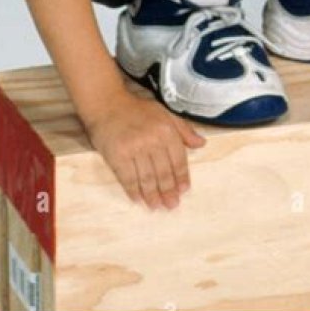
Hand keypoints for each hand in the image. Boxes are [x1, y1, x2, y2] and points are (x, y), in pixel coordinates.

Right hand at [84, 89, 206, 209]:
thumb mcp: (165, 113)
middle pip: (163, 171)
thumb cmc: (137, 110)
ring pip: (147, 178)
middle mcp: (152, 140)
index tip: (184, 190)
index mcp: (166, 130)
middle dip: (168, 191)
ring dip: (152, 195)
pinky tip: (137, 198)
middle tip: (171, 205)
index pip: (178, 158)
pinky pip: (128, 178)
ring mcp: (134, 148)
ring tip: (156, 206)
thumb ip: (184, 130)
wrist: (107, 104)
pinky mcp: (117, 156)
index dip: (182, 176)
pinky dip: (133, 190)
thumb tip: (202, 143)